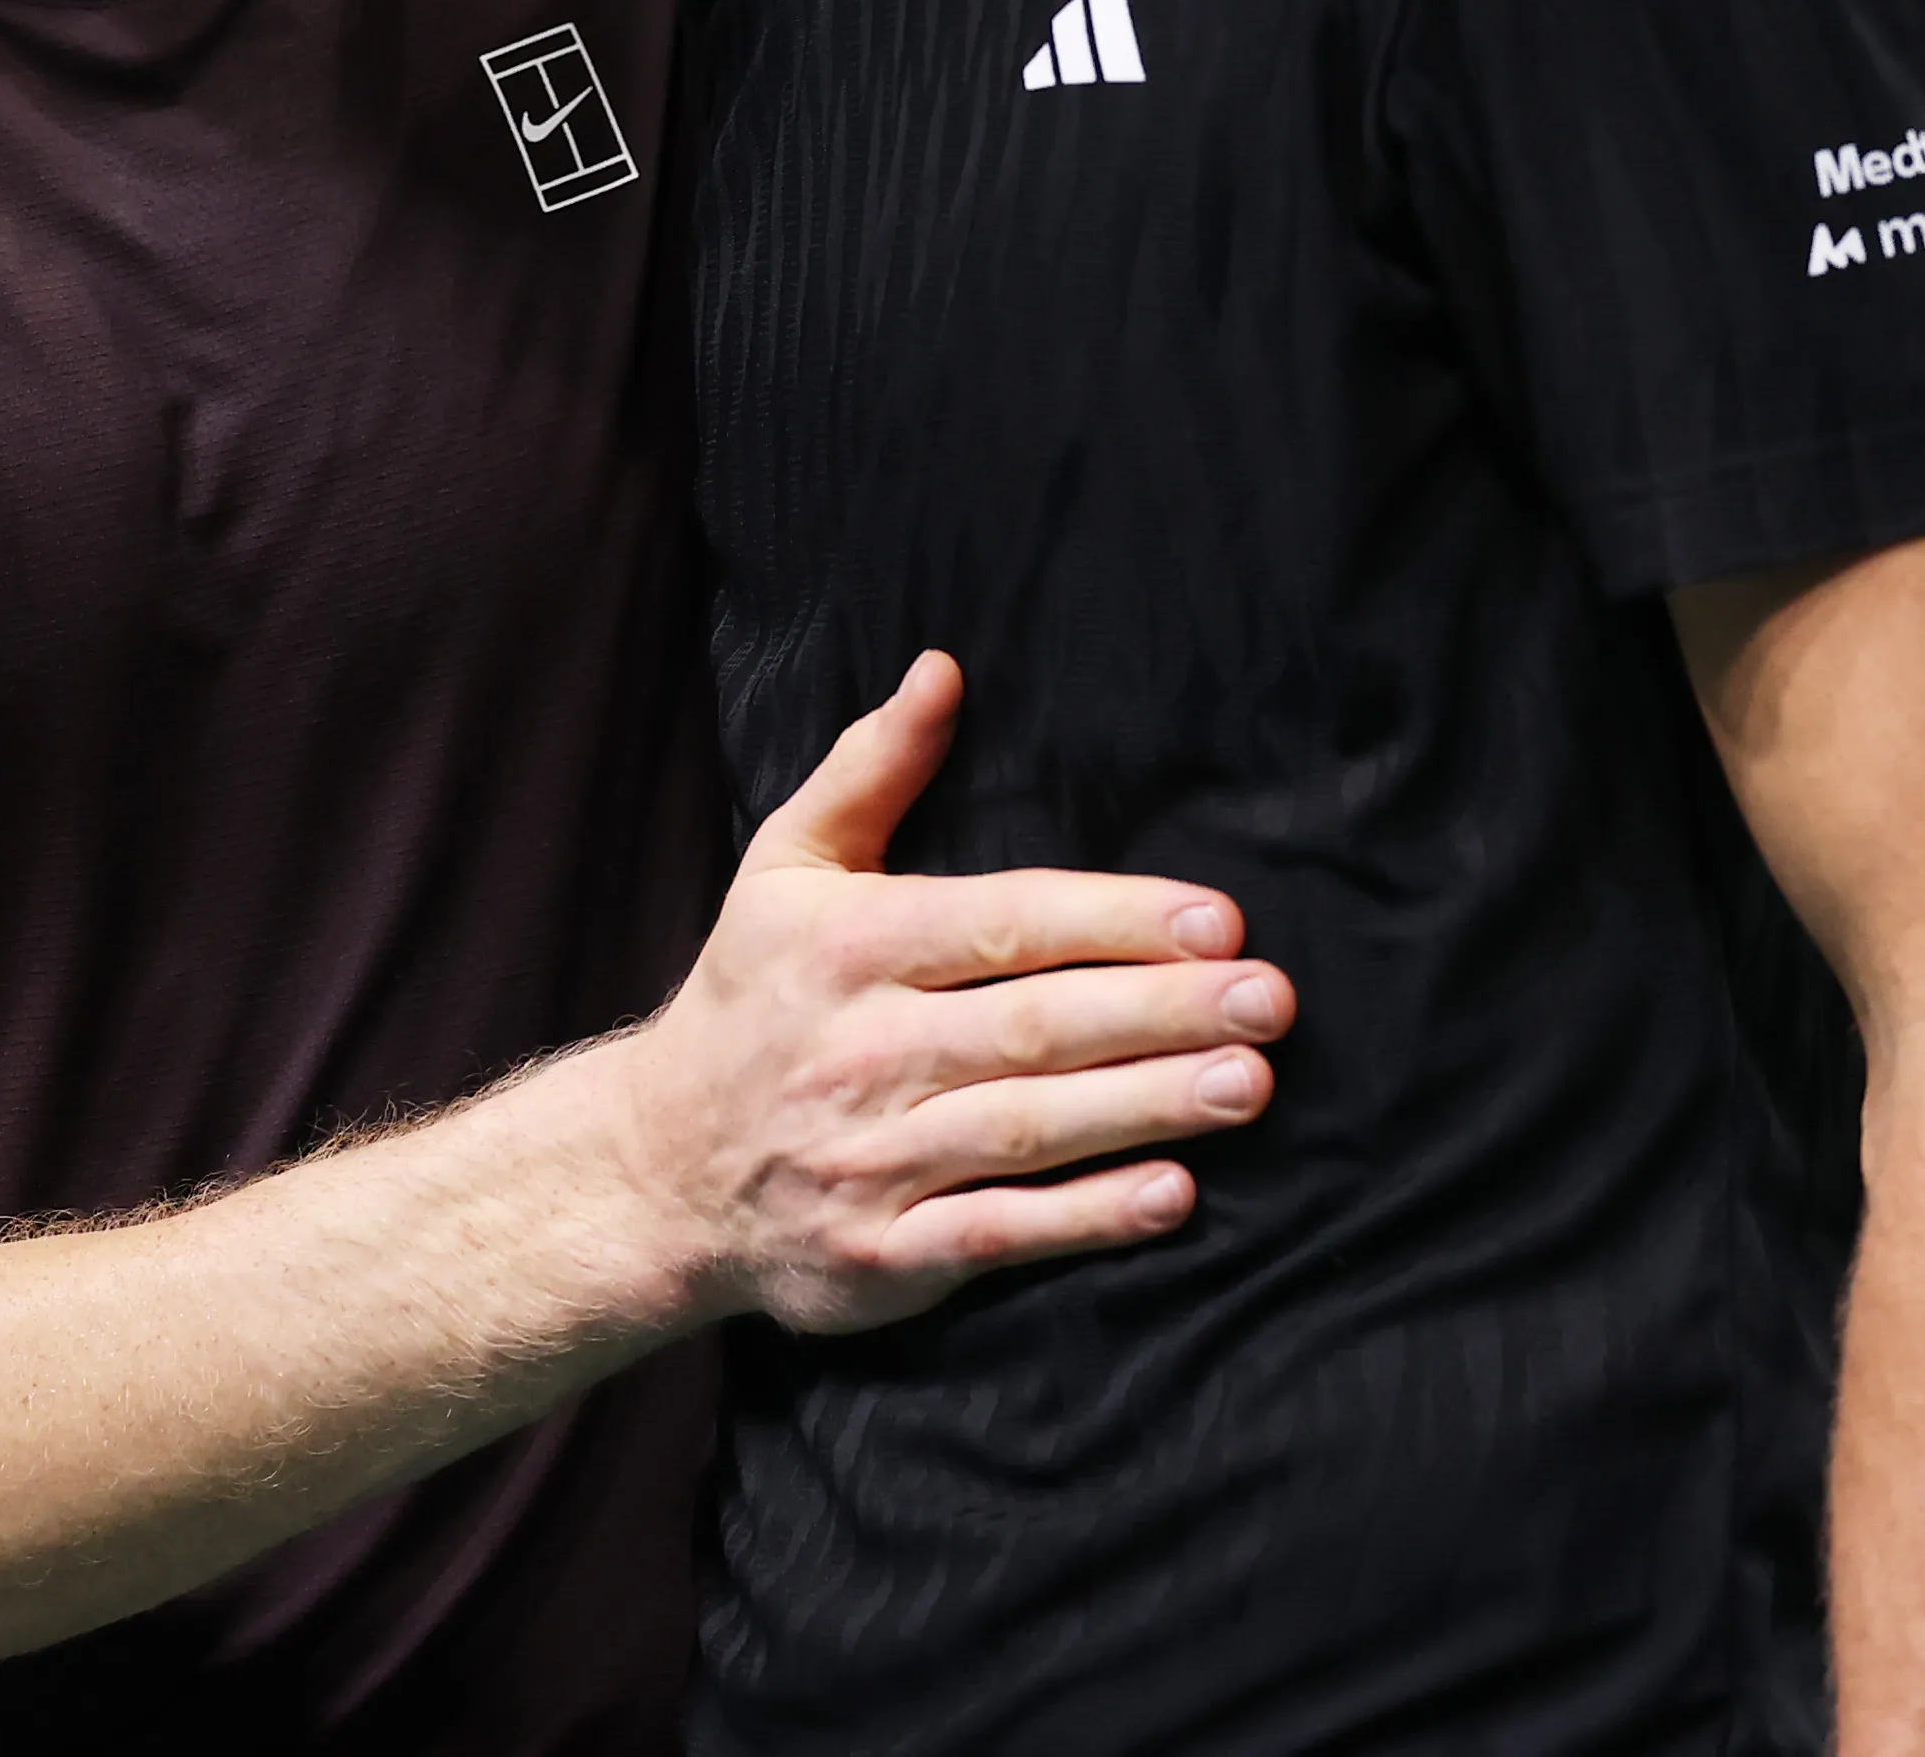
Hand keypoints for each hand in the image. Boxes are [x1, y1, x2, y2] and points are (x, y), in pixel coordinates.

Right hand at [599, 651, 1288, 1337]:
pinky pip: (996, 1233)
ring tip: (1248, 1084)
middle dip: (1160, 1011)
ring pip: (1027, 1128)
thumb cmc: (751, 998)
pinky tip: (1172, 1196)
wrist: (655, 1169)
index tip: (1215, 918)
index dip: (1111, 919)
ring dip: (1145, 1109)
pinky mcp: (882, 1255)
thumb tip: (943, 669)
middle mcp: (863, 1050)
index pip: (1001, 923)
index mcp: (849, 946)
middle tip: (1269, 999)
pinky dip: (1084, 1219)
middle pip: (1034, 1027)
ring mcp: (872, 1158)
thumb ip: (869, 768)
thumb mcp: (785, 868)